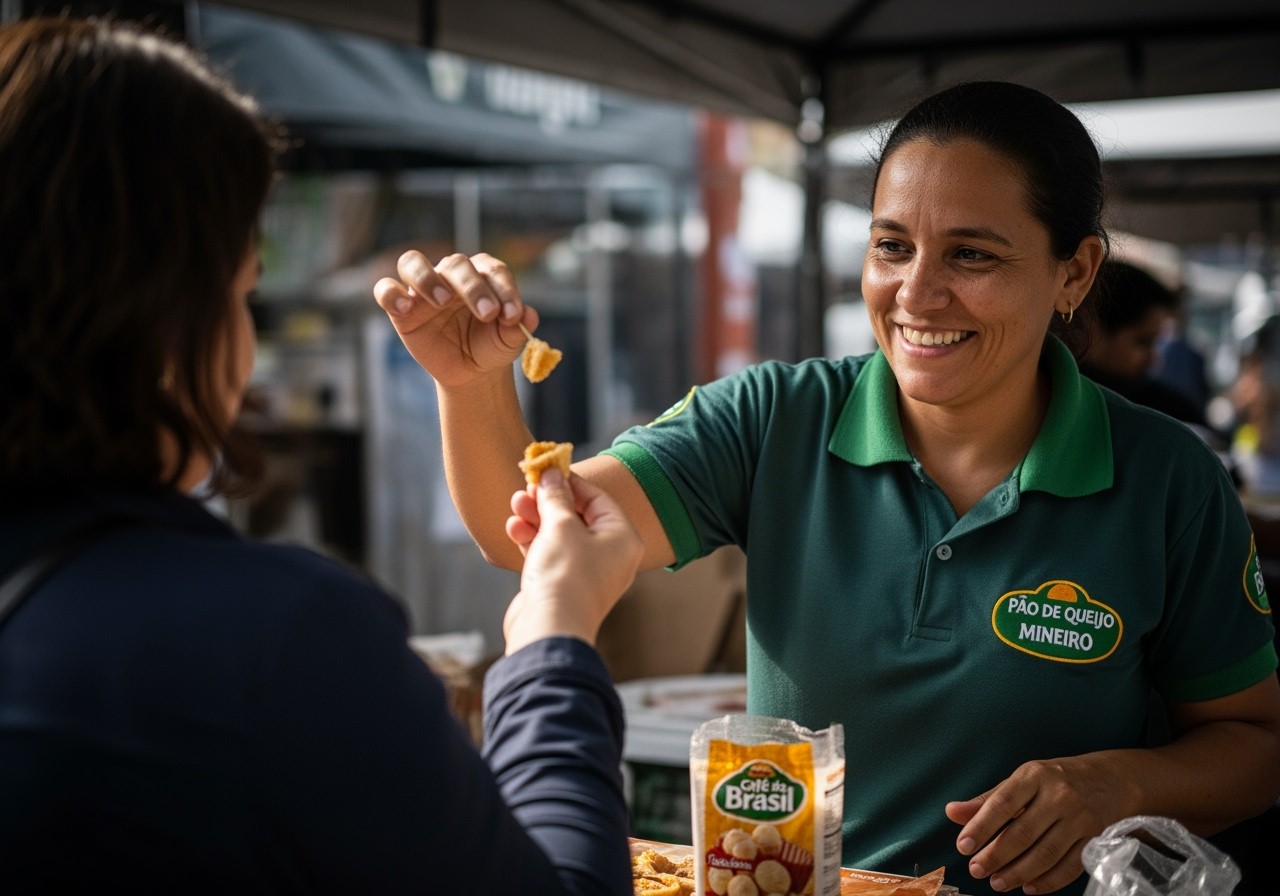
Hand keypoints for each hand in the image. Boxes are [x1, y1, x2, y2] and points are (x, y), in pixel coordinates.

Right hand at [373, 251, 534, 388]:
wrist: (470, 372)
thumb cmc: (491, 347)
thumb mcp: (509, 341)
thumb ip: (518, 326)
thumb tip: (528, 315)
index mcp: (483, 276)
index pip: (493, 270)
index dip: (505, 289)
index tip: (512, 315)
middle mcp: (452, 276)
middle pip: (455, 264)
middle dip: (473, 287)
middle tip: (487, 313)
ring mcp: (424, 289)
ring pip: (413, 262)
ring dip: (427, 278)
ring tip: (443, 301)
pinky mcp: (401, 309)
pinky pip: (385, 290)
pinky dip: (390, 293)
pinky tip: (405, 307)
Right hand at [501, 469, 643, 654]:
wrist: (549, 630)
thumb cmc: (564, 574)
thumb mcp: (560, 526)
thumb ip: (556, 497)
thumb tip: (552, 475)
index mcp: (623, 539)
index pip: (598, 498)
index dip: (571, 482)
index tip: (546, 469)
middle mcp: (611, 556)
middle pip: (578, 516)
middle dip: (549, 501)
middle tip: (526, 488)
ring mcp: (587, 573)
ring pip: (561, 535)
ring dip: (537, 518)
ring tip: (515, 505)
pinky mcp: (564, 585)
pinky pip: (551, 554)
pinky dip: (534, 540)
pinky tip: (513, 528)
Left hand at [946, 754, 1135, 893]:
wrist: (1112, 778)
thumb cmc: (1056, 779)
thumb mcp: (1022, 780)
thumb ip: (987, 800)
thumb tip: (952, 813)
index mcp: (1035, 775)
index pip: (1002, 803)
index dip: (980, 827)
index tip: (963, 846)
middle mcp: (1059, 795)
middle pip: (1023, 832)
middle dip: (996, 855)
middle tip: (976, 870)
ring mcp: (1080, 818)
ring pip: (1045, 853)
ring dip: (1018, 872)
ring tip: (997, 883)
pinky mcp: (1097, 838)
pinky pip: (1070, 866)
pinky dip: (1048, 881)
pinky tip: (1029, 887)